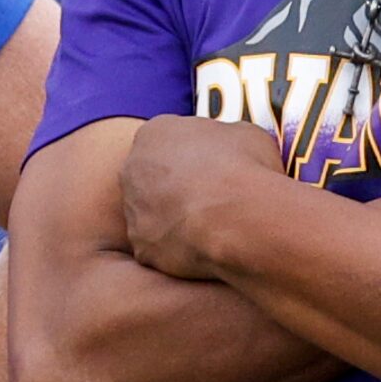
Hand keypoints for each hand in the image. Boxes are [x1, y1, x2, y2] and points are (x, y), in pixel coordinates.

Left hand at [120, 114, 285, 279]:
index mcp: (155, 133)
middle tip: (208, 199)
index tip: (213, 168)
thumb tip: (231, 149)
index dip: (193, 156)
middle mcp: (133, 168)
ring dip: (173, 218)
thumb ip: (226, 138)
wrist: (236, 219)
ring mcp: (132, 209)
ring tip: (210, 226)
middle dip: (175, 187)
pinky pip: (158, 247)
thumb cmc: (245, 170)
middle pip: (151, 176)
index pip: (167, 141)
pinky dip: (177, 248)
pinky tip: (203, 247)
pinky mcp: (141, 245)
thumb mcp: (248, 135)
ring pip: (151, 214)